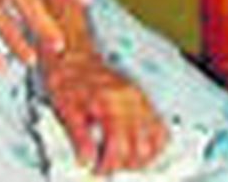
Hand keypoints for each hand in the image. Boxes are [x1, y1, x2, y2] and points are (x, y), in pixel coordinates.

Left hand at [43, 48, 168, 174]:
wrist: (72, 58)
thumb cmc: (67, 80)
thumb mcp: (66, 110)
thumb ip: (79, 138)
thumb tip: (86, 161)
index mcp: (111, 102)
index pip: (120, 147)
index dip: (108, 165)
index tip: (96, 168)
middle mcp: (131, 99)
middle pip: (142, 148)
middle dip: (125, 164)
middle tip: (108, 164)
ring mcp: (140, 99)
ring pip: (157, 139)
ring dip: (142, 156)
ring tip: (124, 159)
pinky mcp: (143, 99)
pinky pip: (161, 126)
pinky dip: (154, 143)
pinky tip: (139, 148)